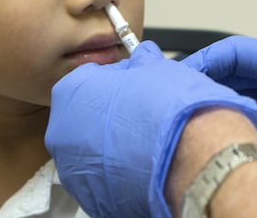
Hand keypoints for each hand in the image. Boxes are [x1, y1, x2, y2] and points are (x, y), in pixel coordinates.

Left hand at [45, 41, 256, 217]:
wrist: (193, 157)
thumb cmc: (171, 111)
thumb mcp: (157, 68)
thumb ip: (142, 60)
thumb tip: (144, 56)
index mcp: (72, 93)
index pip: (88, 78)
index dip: (116, 80)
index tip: (135, 86)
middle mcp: (63, 133)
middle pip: (85, 118)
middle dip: (111, 115)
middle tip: (142, 114)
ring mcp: (75, 171)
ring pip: (94, 152)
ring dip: (115, 145)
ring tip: (147, 142)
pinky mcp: (93, 198)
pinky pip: (105, 179)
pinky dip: (121, 172)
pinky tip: (145, 165)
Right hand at [183, 36, 256, 216]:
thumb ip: (254, 126)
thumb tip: (214, 121)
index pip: (240, 50)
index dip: (204, 61)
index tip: (177, 78)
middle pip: (240, 67)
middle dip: (209, 81)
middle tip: (179, 98)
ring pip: (247, 87)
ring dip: (223, 99)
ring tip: (194, 114)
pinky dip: (240, 115)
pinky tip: (221, 127)